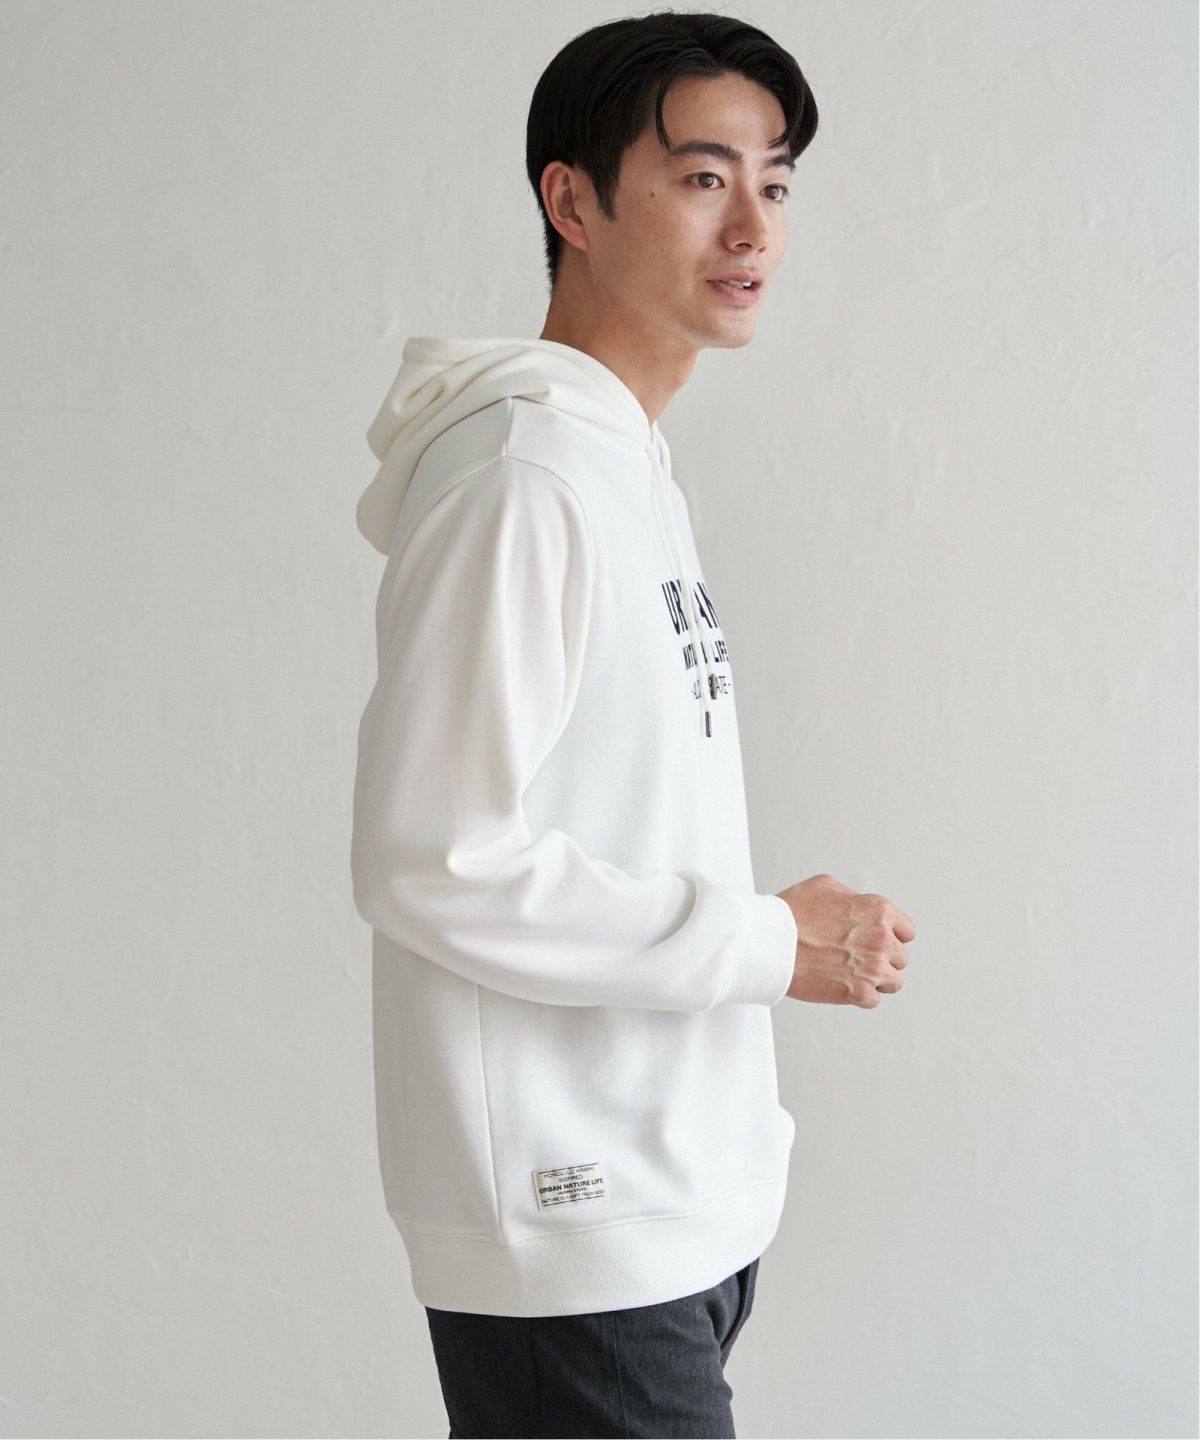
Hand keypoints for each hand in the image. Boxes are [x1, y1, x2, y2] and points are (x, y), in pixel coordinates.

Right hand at [774, 874, 915, 1007]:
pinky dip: (858, 997)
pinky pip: (873, 1000)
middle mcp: (882, 939)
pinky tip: (841, 985)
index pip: (907, 931)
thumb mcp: (825, 886)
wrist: (771, 942)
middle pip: (900, 958)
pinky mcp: (858, 992)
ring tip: (850, 974)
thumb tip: (858, 906)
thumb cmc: (791, 913)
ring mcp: (873, 968)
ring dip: (875, 980)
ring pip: (893, 982)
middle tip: (856, 958)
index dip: (891, 936)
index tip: (878, 942)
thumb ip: (852, 897)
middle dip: (881, 959)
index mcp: (878, 911)